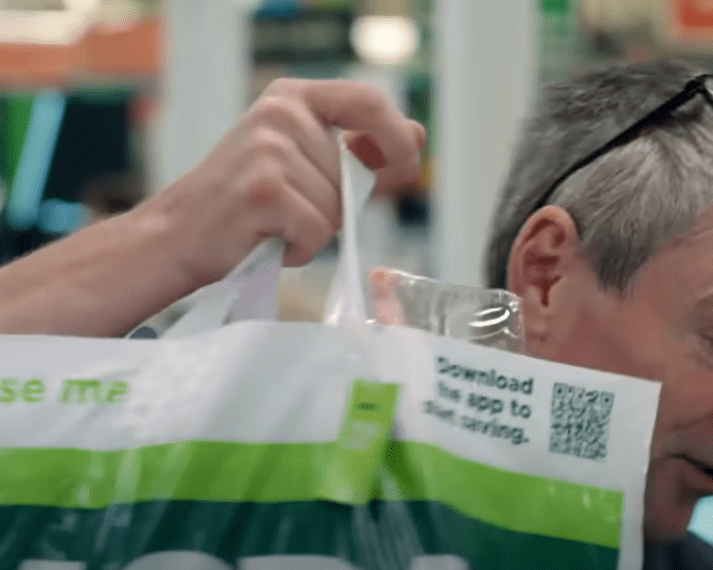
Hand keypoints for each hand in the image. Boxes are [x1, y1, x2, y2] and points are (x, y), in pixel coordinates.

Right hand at [141, 78, 424, 288]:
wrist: (179, 235)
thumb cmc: (246, 204)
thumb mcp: (305, 161)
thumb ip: (360, 148)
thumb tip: (418, 133)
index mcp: (292, 98)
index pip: (370, 102)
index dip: (399, 138)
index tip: (408, 167)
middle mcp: (280, 114)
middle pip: (354, 173)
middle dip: (337, 206)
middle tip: (293, 210)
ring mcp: (269, 149)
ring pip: (338, 208)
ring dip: (315, 231)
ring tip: (275, 224)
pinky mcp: (264, 189)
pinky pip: (318, 232)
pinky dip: (301, 249)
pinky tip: (268, 238)